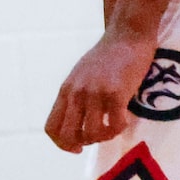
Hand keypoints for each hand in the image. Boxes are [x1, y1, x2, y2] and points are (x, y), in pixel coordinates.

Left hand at [45, 28, 157, 152]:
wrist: (127, 33)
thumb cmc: (108, 55)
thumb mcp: (82, 74)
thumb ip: (77, 96)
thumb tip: (78, 124)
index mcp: (66, 89)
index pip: (52, 127)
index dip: (62, 143)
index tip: (78, 146)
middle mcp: (77, 92)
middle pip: (68, 135)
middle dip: (82, 143)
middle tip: (97, 138)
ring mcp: (95, 92)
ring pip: (91, 134)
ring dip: (104, 137)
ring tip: (113, 126)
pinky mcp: (116, 93)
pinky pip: (115, 126)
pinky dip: (120, 128)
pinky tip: (125, 118)